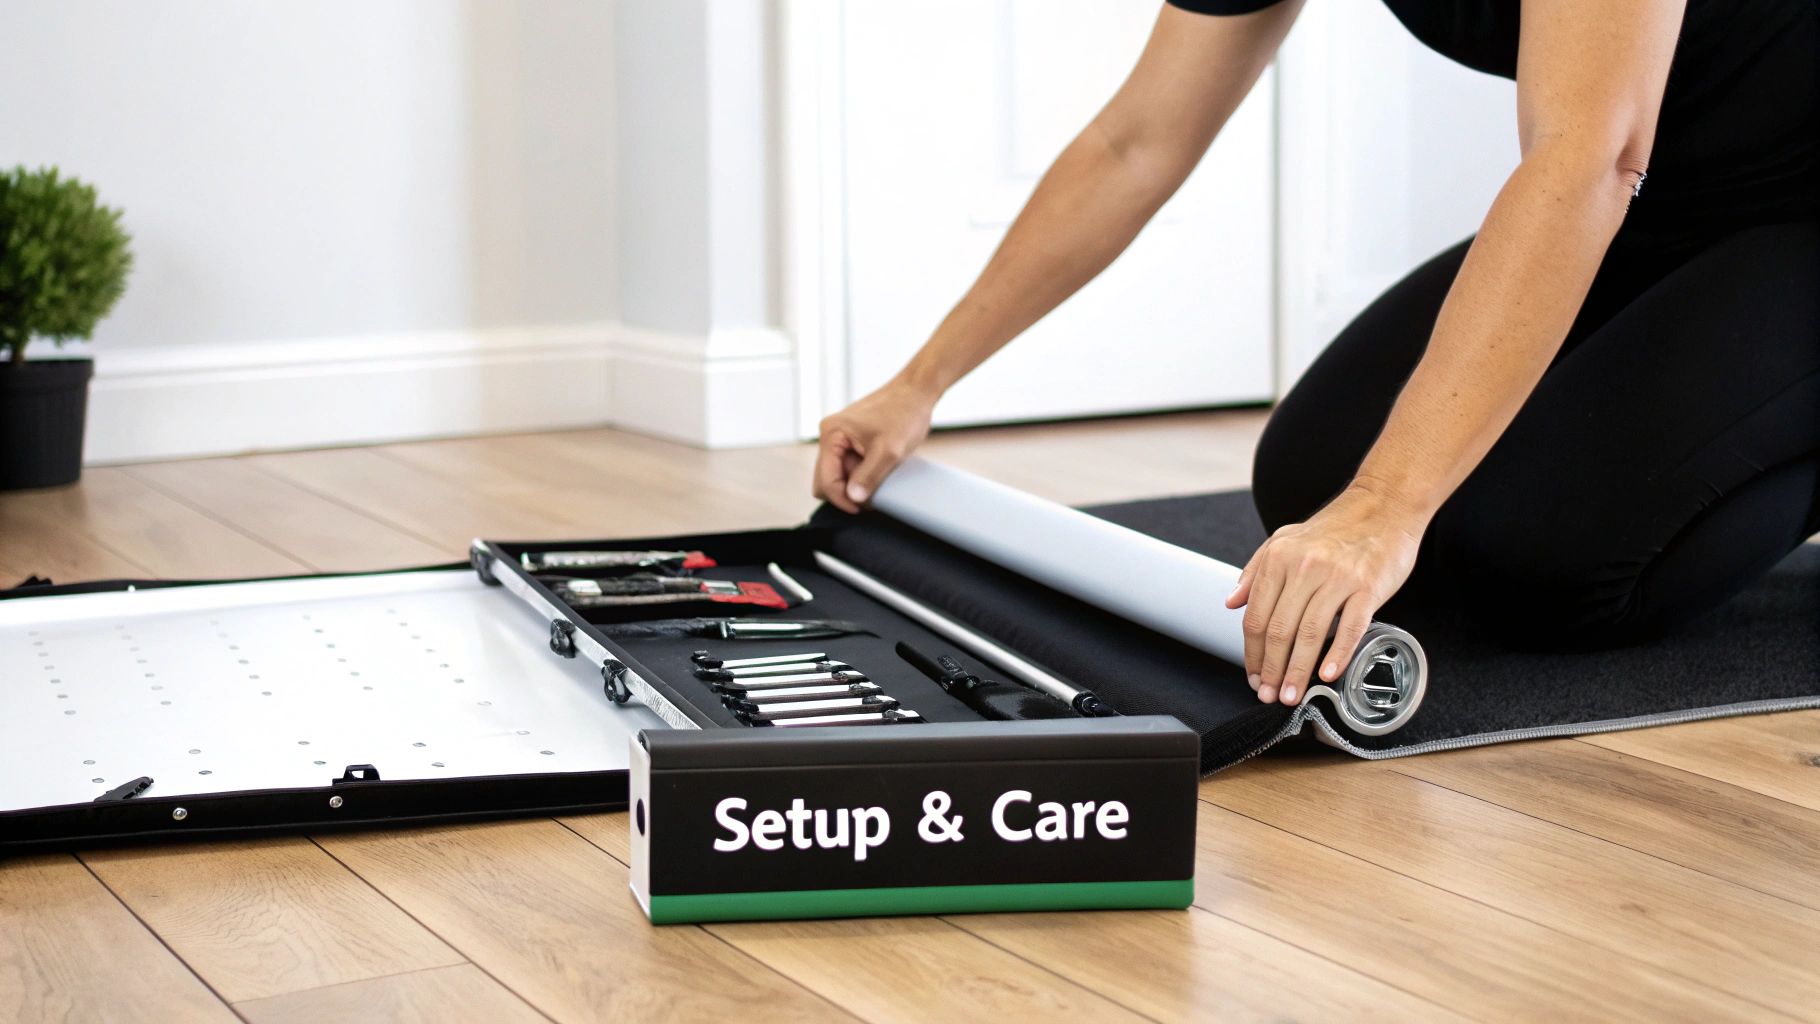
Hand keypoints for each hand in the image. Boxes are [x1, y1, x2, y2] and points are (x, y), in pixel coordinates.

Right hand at [813, 380, 936, 513]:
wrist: (916, 392)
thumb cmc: (904, 414)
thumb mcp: (889, 451)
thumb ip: (870, 476)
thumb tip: (854, 498)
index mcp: (832, 434)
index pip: (825, 480)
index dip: (841, 499)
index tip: (862, 509)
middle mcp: (830, 434)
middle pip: (826, 479)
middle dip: (847, 492)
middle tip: (872, 497)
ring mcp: (839, 437)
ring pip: (838, 474)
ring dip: (857, 482)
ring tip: (881, 477)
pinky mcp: (850, 439)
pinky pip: (849, 465)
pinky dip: (862, 473)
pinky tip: (881, 469)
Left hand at [1223, 485, 1425, 705]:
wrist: (1384, 505)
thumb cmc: (1337, 527)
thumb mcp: (1286, 539)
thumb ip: (1256, 570)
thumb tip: (1232, 602)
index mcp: (1279, 558)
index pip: (1257, 617)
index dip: (1252, 653)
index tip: (1253, 675)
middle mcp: (1305, 567)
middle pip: (1279, 630)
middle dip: (1271, 669)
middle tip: (1269, 694)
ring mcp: (1338, 577)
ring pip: (1310, 633)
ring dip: (1298, 670)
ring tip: (1293, 694)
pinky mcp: (1368, 586)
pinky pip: (1350, 626)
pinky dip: (1337, 654)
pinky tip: (1328, 674)